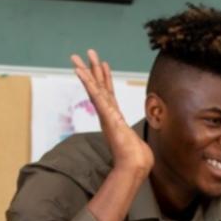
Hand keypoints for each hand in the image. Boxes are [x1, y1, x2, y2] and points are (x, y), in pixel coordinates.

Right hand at [72, 49, 151, 174]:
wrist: (134, 166)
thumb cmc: (137, 159)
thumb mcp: (137, 145)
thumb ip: (135, 143)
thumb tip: (141, 149)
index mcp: (114, 119)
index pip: (108, 94)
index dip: (105, 79)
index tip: (103, 65)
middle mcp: (108, 114)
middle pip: (98, 87)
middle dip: (92, 70)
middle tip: (84, 54)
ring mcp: (106, 115)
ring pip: (94, 88)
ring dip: (86, 72)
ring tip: (79, 58)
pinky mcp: (106, 115)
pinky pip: (96, 96)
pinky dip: (88, 83)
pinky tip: (81, 72)